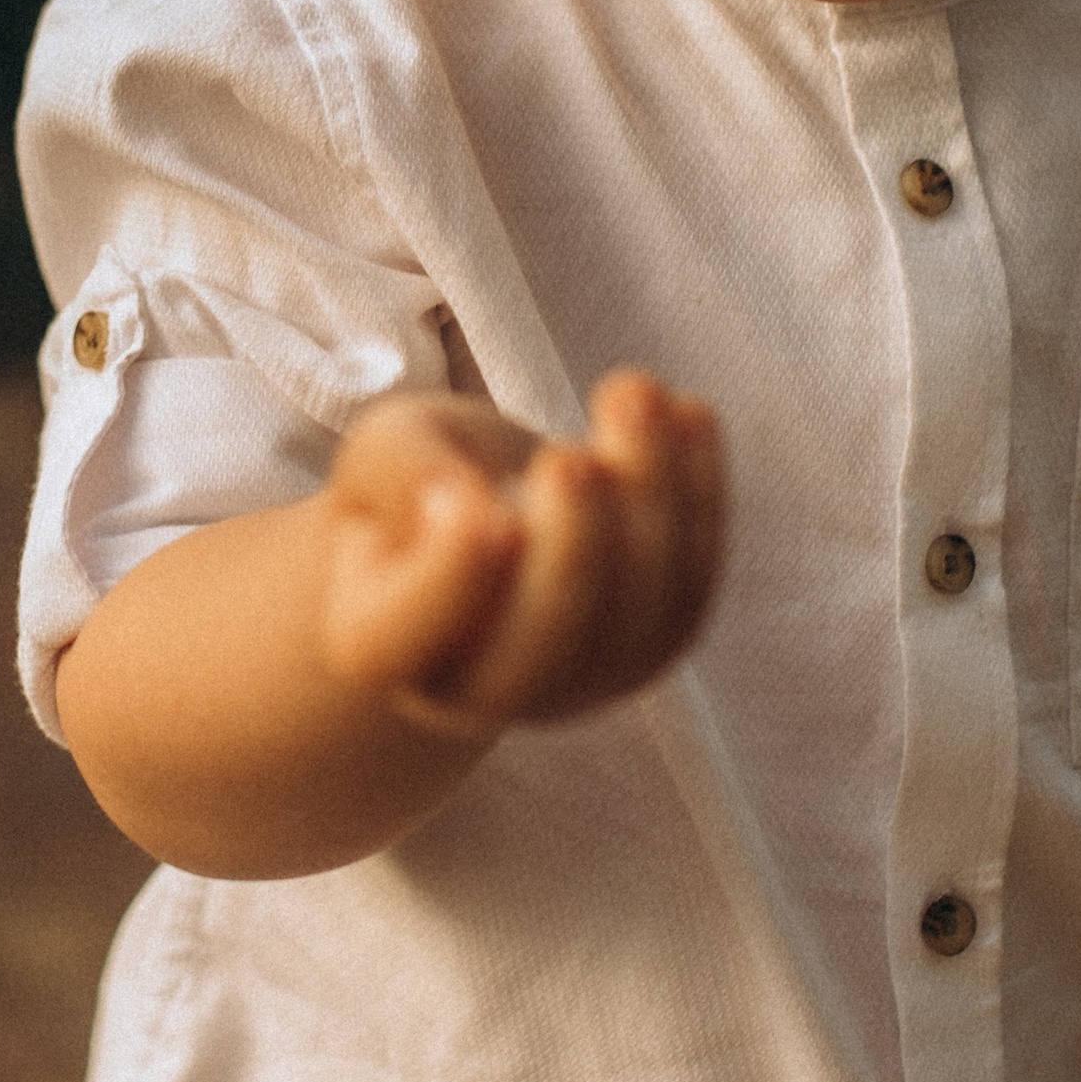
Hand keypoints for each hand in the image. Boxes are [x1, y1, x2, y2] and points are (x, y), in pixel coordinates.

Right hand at [316, 370, 721, 736]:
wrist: (486, 512)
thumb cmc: (421, 482)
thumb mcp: (383, 451)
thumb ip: (402, 473)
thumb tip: (461, 500)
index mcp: (379, 645)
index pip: (406, 637)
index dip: (450, 579)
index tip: (477, 503)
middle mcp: (476, 688)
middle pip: (540, 648)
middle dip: (570, 549)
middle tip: (565, 457)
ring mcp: (577, 682)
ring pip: (636, 620)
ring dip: (650, 501)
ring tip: (633, 393)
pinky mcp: (650, 647)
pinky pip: (693, 586)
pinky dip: (701, 497)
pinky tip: (689, 411)